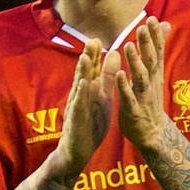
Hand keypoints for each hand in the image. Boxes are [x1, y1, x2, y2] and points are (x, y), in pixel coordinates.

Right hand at [52, 39, 119, 178]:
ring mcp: (77, 107)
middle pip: (84, 74)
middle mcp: (81, 96)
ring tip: (85, 57)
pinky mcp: (76, 119)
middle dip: (88, 58)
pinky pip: (79, 105)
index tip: (98, 38)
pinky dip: (81, 94)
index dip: (95, 55)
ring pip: (79, 87)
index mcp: (91, 90)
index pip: (92, 70)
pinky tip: (83, 85)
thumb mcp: (102, 98)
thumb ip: (106, 78)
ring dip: (82, 72)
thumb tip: (113, 55)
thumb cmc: (90, 124)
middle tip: (92, 40)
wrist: (76, 151)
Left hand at [116, 18, 172, 150]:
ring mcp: (142, 97)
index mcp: (154, 74)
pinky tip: (119, 75)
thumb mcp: (156, 73)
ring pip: (140, 77)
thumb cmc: (150, 99)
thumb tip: (165, 25)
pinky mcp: (133, 110)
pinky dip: (124, 86)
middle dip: (147, 44)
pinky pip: (128, 97)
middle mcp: (150, 83)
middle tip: (143, 26)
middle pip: (150, 61)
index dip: (154, 36)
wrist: (153, 133)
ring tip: (127, 46)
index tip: (152, 19)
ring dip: (135, 62)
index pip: (156, 52)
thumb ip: (157, 49)